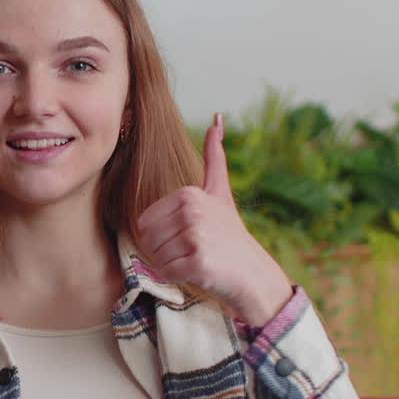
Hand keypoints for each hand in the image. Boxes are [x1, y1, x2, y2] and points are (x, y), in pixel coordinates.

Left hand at [135, 113, 291, 325]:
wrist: (253, 273)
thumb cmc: (229, 234)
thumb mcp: (220, 192)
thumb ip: (215, 158)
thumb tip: (218, 120)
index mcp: (189, 194)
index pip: (145, 222)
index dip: (161, 235)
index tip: (186, 235)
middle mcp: (192, 212)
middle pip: (147, 240)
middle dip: (163, 251)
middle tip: (191, 251)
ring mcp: (197, 237)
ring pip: (155, 258)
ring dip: (170, 265)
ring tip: (195, 260)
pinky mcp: (198, 263)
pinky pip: (166, 273)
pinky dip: (176, 279)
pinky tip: (197, 273)